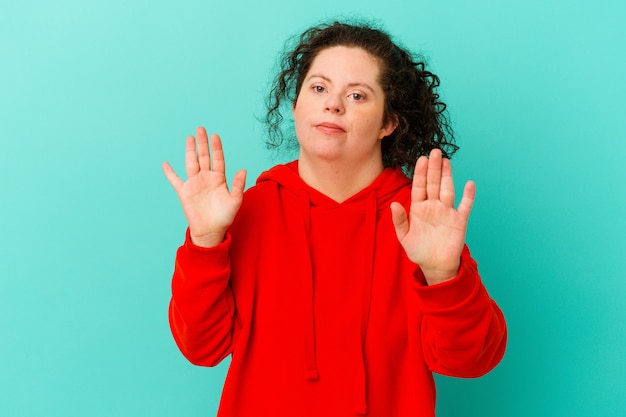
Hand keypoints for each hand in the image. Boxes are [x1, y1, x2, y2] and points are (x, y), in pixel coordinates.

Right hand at [162, 127, 245, 246]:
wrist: (211, 231)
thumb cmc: (225, 217)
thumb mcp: (235, 201)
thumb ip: (238, 185)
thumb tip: (243, 169)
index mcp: (219, 179)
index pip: (218, 159)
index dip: (216, 148)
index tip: (215, 136)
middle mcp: (206, 178)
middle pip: (203, 157)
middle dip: (202, 143)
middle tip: (201, 129)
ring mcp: (195, 184)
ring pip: (191, 163)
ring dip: (190, 151)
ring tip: (190, 138)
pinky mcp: (184, 192)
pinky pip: (175, 180)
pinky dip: (170, 173)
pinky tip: (165, 164)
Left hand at [390, 149, 474, 284]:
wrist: (435, 266)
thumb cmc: (419, 251)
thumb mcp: (404, 237)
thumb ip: (399, 220)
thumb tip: (394, 204)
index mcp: (419, 209)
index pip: (419, 187)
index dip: (420, 173)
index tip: (420, 159)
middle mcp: (433, 207)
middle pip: (434, 184)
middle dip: (433, 168)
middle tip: (434, 152)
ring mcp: (447, 212)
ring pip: (448, 190)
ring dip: (447, 176)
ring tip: (446, 160)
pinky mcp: (459, 221)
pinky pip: (465, 206)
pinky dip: (468, 196)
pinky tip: (469, 184)